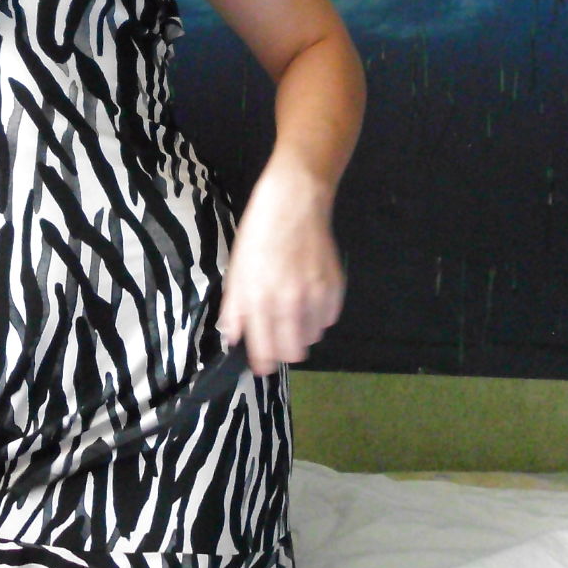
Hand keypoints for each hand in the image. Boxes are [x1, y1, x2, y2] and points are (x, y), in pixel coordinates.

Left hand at [217, 166, 345, 376]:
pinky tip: (308, 297)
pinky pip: (328, 319)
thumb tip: (232, 338)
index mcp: (260, 299)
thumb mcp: (237, 270)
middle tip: (277, 337)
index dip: (262, 362)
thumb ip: (234, 308)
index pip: (265, 349)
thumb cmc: (259, 234)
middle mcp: (289, 302)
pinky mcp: (335, 287)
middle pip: (293, 352)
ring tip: (292, 312)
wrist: (294, 202)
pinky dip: (318, 315)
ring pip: (313, 337)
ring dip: (301, 331)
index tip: (261, 364)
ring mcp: (316, 295)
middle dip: (283, 350)